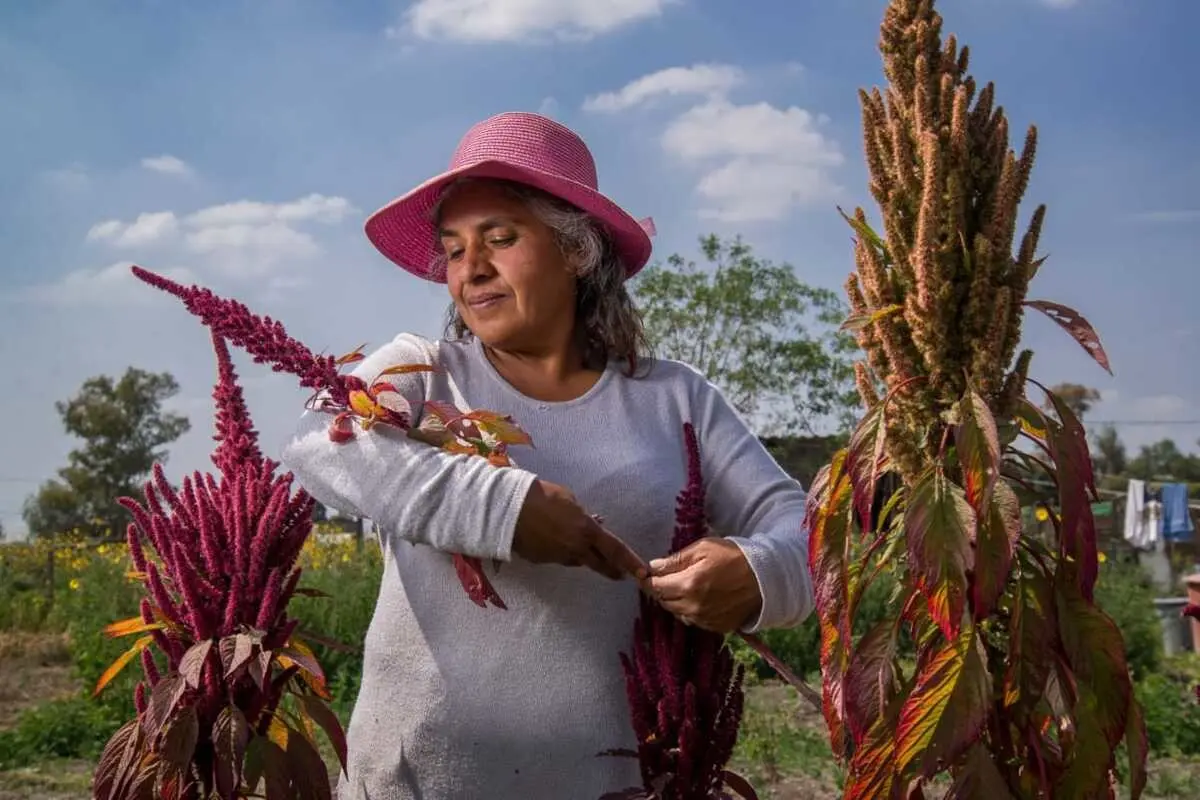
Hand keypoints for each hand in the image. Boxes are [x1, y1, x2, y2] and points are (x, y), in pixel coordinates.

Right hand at [513, 480, 648, 581]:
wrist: (508, 510)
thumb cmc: (542, 496)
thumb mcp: (569, 499)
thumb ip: (583, 515)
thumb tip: (593, 522)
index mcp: (586, 531)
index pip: (615, 550)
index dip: (630, 562)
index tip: (643, 573)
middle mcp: (575, 549)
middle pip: (600, 564)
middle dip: (612, 570)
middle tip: (621, 575)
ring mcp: (558, 557)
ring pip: (577, 560)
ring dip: (583, 555)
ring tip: (578, 544)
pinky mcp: (542, 561)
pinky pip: (558, 557)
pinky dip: (561, 550)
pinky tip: (553, 539)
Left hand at [647, 537, 761, 633]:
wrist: (766, 578)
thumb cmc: (735, 557)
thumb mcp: (704, 548)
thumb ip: (676, 559)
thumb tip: (652, 566)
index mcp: (689, 584)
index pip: (656, 586)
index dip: (648, 579)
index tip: (646, 573)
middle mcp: (693, 606)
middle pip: (664, 601)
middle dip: (661, 589)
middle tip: (667, 577)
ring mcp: (704, 620)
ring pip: (677, 612)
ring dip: (675, 600)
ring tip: (685, 585)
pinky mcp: (715, 627)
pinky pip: (693, 620)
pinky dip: (690, 610)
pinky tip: (699, 597)